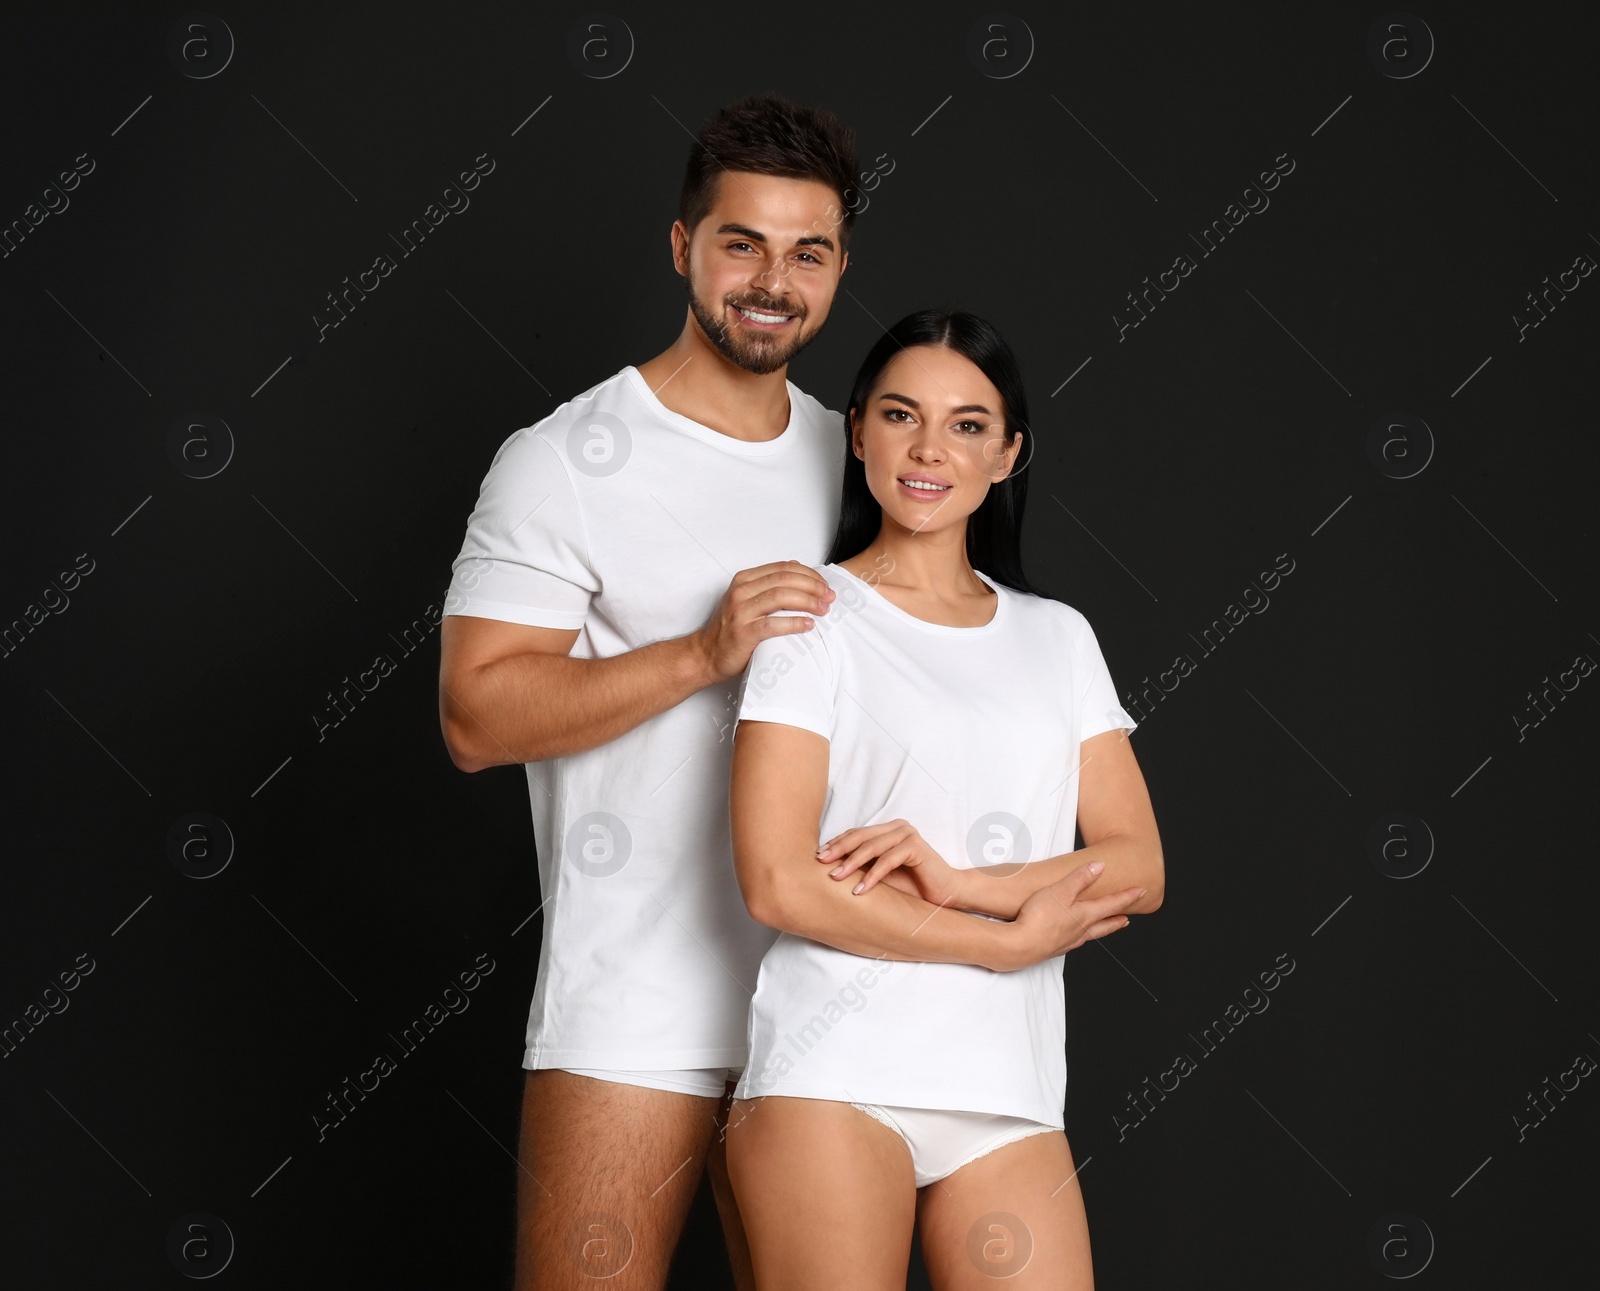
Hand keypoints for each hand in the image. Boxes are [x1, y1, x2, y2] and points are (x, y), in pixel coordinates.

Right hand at [692, 560, 835, 684]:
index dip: (808, 573)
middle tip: (830, 597)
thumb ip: (769, 584)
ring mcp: (741, 612)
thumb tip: (798, 567)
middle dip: (813, 586)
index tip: (824, 584)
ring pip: (781, 597)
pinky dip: (795, 623)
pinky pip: (774, 624)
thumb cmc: (731, 629)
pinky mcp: (743, 633)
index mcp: (745, 580)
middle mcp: (741, 591)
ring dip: (808, 601)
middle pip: (785, 579)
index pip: (783, 568)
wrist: (706, 654)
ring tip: (824, 609)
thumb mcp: (748, 599)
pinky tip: (809, 625)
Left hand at [816, 819, 965, 908]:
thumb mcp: (882, 875)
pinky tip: (860, 890)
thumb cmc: (913, 886)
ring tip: (835, 877)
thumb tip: (830, 867)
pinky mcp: (916, 846)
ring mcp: (907, 834)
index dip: (836, 844)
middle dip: (838, 850)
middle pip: (860, 836)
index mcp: (888, 830)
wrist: (946, 894)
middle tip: (821, 863)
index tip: (818, 856)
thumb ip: (863, 866)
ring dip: (851, 863)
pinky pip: (888, 860)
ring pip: (872, 847)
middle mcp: (897, 828)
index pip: (856, 834)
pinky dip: (872, 876)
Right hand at [1006, 861, 1142, 969]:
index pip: (1112, 904)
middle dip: (1117, 920)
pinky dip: (1082, 937)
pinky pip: (1075, 941)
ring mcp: (1068, 941)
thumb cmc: (1039, 918)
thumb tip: (1099, 866)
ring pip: (1091, 934)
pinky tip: (1075, 937)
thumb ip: (1079, 878)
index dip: (1127, 897)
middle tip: (1128, 919)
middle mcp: (1080, 930)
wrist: (1021, 946)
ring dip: (1102, 930)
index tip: (1141, 892)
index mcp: (1085, 915)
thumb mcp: (1060, 891)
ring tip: (1105, 927)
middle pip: (1105, 924)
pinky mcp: (1054, 948)